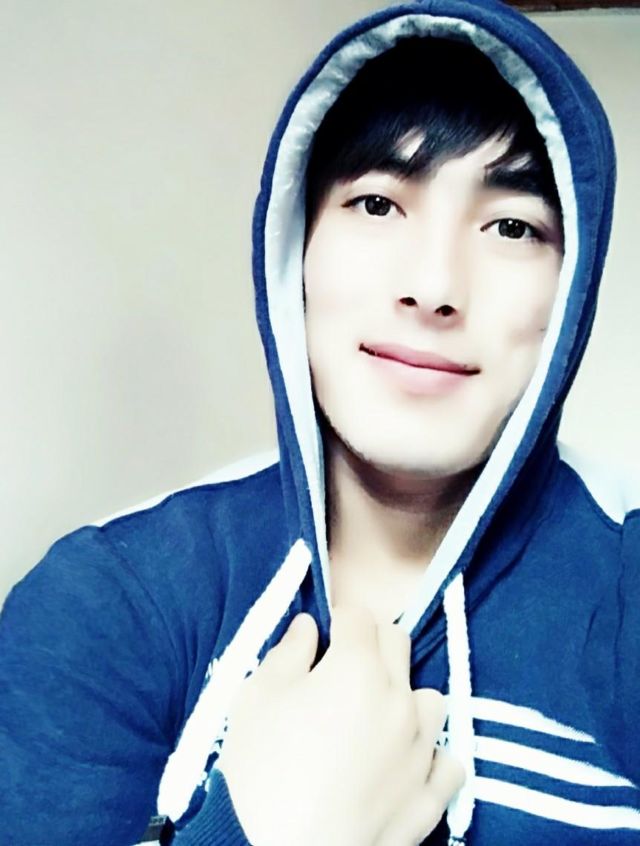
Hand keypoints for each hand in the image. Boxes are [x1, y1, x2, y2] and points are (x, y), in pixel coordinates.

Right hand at [216, 607, 463, 845]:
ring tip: (374, 718)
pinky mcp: (429, 798)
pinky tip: (404, 762)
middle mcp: (399, 702)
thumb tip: (308, 627)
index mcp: (358, 670)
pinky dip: (431, 755)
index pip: (360, 616)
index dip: (337, 620)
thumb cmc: (259, 773)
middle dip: (371, 645)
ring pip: (431, 699)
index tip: (324, 638)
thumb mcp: (255, 698)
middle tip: (342, 670)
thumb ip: (288, 652)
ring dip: (405, 697)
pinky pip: (449, 761)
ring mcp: (420, 751)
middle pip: (398, 644)